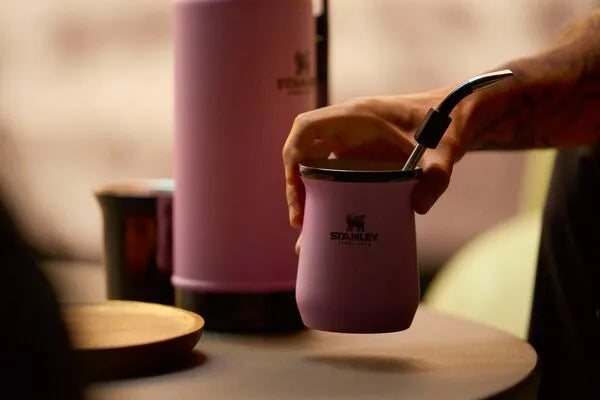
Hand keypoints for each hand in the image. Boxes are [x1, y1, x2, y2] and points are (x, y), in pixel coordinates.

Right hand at [282, 90, 466, 228]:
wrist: (456, 113)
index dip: (293, 155)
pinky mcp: (360, 153)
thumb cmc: (446, 121)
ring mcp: (352, 139)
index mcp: (357, 115)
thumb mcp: (444, 150)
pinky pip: (332, 171)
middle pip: (303, 150)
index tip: (296, 188)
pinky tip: (329, 218)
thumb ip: (436, 175)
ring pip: (313, 162)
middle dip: (296, 184)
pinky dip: (324, 192)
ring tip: (308, 227)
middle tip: (301, 220)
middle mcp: (347, 126)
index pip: (307, 127)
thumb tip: (417, 207)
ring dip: (306, 191)